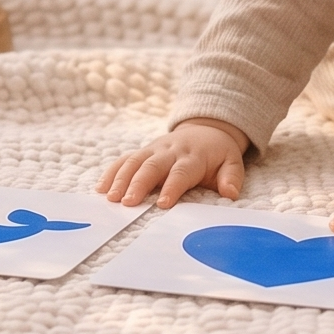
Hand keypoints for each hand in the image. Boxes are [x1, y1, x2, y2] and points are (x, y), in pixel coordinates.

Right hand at [99, 118, 247, 207]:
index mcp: (193, 156)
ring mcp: (154, 149)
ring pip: (134, 161)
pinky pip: (124, 160)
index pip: (181, 172)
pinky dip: (111, 172)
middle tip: (127, 202)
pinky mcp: (143, 152)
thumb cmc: (218, 154)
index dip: (172, 187)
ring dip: (120, 179)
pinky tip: (101, 188)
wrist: (206, 129)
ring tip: (110, 198)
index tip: (162, 204)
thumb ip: (231, 178)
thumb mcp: (232, 162)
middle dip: (138, 183)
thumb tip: (230, 193)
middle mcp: (170, 151)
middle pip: (152, 166)